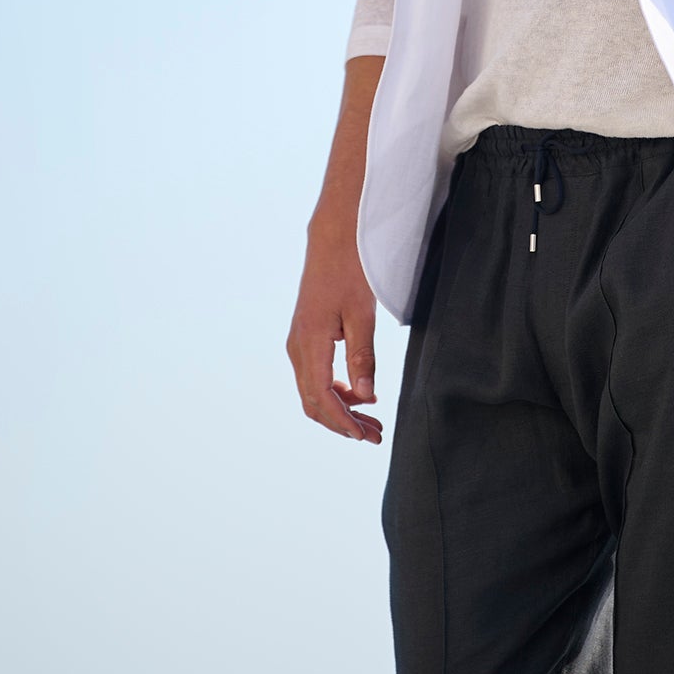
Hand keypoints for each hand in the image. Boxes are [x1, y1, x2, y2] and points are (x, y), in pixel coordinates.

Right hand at [285, 220, 382, 444]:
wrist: (333, 237)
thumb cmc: (350, 269)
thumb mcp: (362, 314)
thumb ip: (363, 357)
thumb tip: (367, 397)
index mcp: (309, 342)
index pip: (322, 397)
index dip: (344, 422)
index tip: (366, 436)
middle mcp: (297, 346)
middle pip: (314, 402)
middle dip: (343, 423)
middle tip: (375, 434)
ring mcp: (298, 343)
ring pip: (313, 391)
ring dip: (340, 410)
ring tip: (371, 420)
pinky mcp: (305, 338)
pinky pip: (315, 376)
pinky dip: (335, 392)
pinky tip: (359, 395)